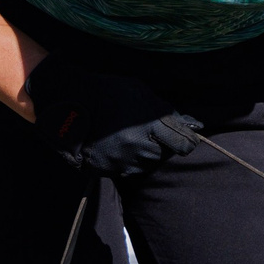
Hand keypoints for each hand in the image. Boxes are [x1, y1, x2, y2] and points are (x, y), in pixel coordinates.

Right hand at [25, 55, 202, 178]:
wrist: (69, 103)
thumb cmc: (108, 92)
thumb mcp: (141, 93)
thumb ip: (167, 111)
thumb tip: (195, 125)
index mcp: (150, 126)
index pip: (184, 144)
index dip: (188, 141)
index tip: (187, 138)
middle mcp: (140, 146)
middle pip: (166, 154)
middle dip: (161, 143)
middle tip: (146, 130)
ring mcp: (124, 161)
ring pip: (148, 164)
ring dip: (145, 152)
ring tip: (128, 135)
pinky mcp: (110, 170)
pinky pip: (130, 170)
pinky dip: (129, 160)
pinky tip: (118, 144)